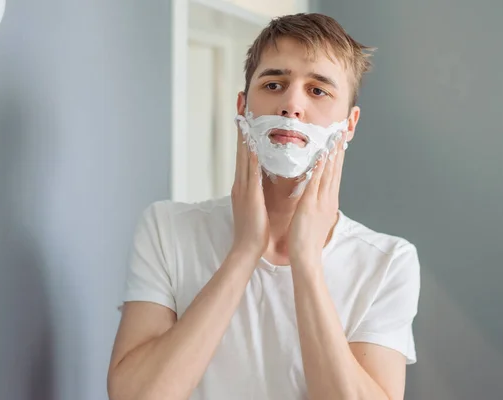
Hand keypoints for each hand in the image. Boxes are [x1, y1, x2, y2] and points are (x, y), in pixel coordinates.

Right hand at [230, 128, 269, 260]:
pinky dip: (252, 157)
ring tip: (245, 118)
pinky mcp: (250, 195)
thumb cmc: (253, 230)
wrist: (246, 248)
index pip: (243, 156)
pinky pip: (252, 172)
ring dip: (244, 137)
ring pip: (244, 157)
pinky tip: (254, 144)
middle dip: (240, 129)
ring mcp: (243, 188)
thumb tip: (261, 181)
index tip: (244, 119)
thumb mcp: (254, 206)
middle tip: (240, 108)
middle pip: (240, 151)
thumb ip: (256, 191)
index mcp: (242, 186)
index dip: (243, 136)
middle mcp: (240, 183)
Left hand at [288, 133, 345, 266]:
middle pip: (335, 169)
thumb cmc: (307, 239)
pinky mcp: (311, 205)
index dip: (337, 156)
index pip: (335, 174)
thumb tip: (317, 193)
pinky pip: (316, 183)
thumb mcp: (315, 216)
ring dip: (332, 153)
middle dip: (338, 149)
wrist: (306, 256)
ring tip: (334, 136)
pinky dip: (320, 168)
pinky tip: (321, 155)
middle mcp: (328, 198)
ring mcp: (321, 201)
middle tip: (341, 131)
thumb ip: (317, 202)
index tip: (339, 141)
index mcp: (329, 200)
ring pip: (328, 173)